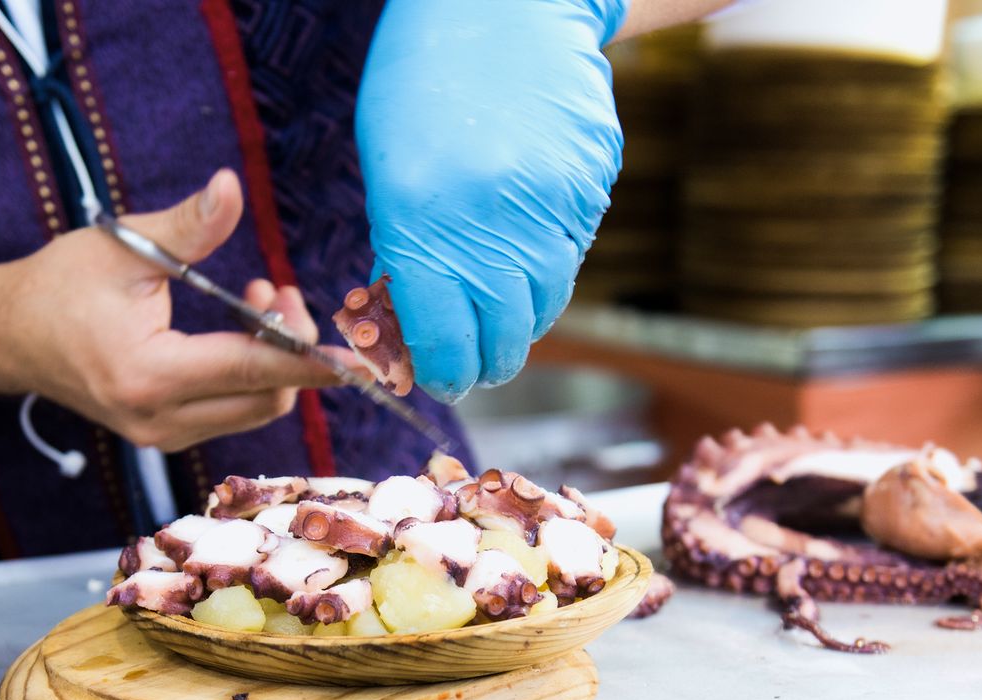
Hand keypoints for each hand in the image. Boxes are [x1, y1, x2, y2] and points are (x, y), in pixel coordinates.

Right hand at [0, 170, 341, 450]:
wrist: (11, 337)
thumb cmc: (60, 285)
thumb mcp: (121, 245)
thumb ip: (186, 226)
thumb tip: (232, 187)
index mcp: (149, 374)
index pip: (253, 369)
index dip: (312, 360)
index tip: (360, 357)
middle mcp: (160, 419)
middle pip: (266, 396)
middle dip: (291, 345)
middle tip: (273, 288)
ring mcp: (163, 436)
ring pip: (256, 408)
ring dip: (273, 358)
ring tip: (253, 301)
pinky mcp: (166, 436)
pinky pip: (234, 411)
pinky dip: (252, 373)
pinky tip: (238, 328)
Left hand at [357, 0, 626, 400]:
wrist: (503, 3)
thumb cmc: (423, 84)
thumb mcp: (389, 173)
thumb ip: (408, 254)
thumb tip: (421, 327)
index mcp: (425, 226)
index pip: (446, 345)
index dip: (444, 375)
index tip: (441, 380)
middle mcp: (494, 228)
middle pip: (506, 342)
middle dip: (487, 365)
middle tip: (474, 365)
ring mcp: (552, 211)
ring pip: (545, 307)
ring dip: (520, 322)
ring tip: (498, 310)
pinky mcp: (591, 192)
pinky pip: (570, 258)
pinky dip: (546, 269)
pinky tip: (525, 243)